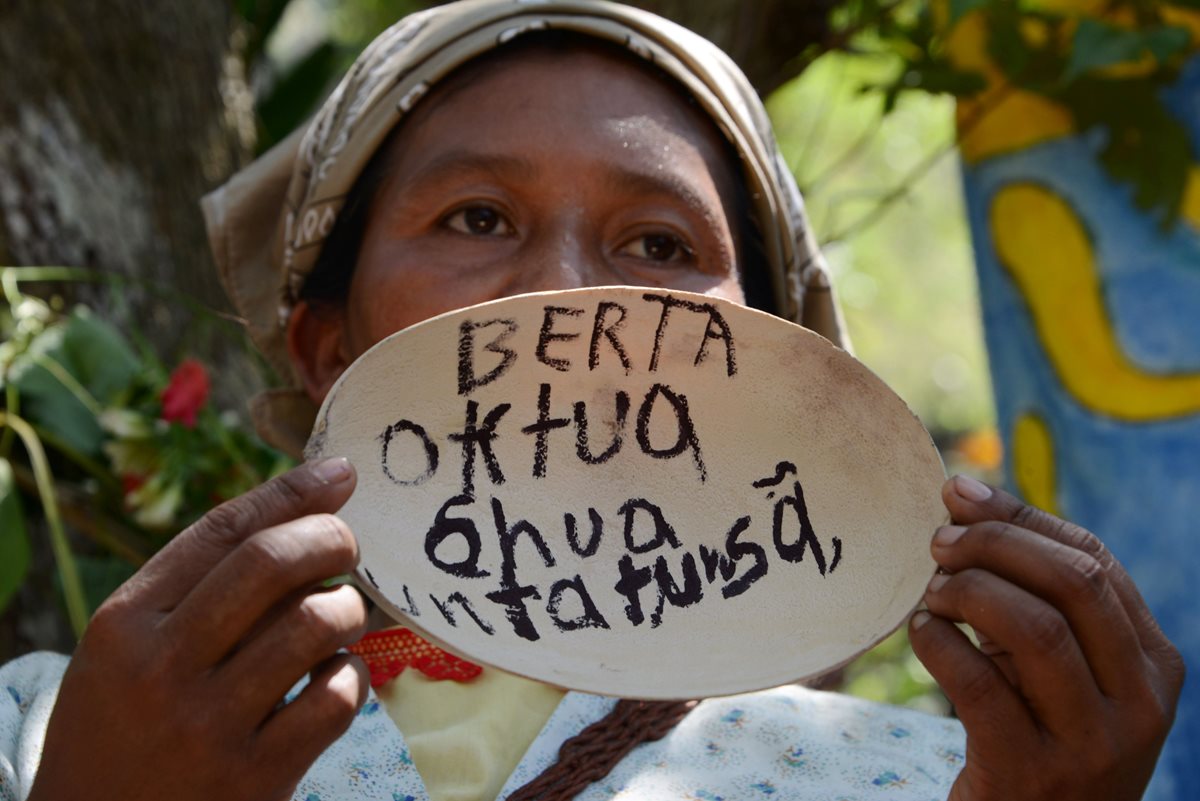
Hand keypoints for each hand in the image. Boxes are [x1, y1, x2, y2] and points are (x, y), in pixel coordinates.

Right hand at [28, 458, 369, 800]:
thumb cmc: (124, 727)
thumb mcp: (126, 650)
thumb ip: (195, 587)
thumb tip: (301, 509)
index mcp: (125, 624)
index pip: (222, 531)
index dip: (291, 492)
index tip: (339, 472)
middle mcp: (162, 668)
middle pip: (272, 563)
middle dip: (330, 538)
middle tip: (348, 545)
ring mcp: (210, 725)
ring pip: (316, 624)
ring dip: (348, 611)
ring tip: (339, 620)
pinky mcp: (256, 776)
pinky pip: (338, 696)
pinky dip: (352, 677)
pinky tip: (335, 680)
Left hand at [910, 475, 1184, 800]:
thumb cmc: (1036, 735)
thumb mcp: (1056, 668)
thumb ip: (1027, 591)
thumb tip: (962, 494)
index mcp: (1153, 663)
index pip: (1094, 560)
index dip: (1021, 518)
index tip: (958, 495)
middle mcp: (1138, 701)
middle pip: (1074, 582)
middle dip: (995, 545)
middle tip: (937, 542)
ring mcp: (1092, 742)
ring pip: (1036, 628)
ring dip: (970, 591)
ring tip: (932, 592)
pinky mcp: (1032, 772)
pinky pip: (980, 686)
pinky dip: (940, 645)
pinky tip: (922, 633)